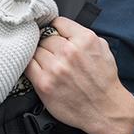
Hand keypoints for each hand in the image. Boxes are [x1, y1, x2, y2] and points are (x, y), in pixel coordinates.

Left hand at [24, 17, 133, 133]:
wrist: (106, 110)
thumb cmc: (104, 81)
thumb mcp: (102, 48)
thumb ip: (82, 35)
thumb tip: (62, 29)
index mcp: (85, 39)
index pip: (57, 22)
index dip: (55, 29)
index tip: (54, 35)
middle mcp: (69, 51)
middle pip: (44, 37)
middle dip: (48, 45)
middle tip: (54, 55)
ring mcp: (55, 68)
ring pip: (35, 50)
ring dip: (40, 56)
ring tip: (49, 65)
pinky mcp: (44, 83)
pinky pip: (27, 65)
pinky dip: (30, 66)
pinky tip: (38, 70)